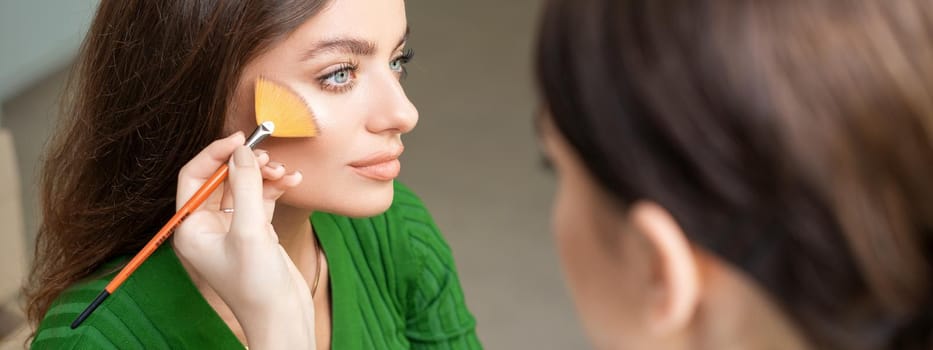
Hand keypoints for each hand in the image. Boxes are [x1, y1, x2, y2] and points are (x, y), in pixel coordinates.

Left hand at [172, 132, 314, 348]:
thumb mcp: (250, 231)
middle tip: (268, 155)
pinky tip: (292, 182)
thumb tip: (242, 151)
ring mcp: (231, 229)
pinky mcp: (254, 233)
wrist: (282, 317)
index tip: (240, 139)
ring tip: (284, 172)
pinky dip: (275, 188)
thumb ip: (246, 186)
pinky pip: (260, 199)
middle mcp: (207, 227)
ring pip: (244, 186)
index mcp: (191, 229)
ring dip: (264, 175)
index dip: (215, 154)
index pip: (194, 177)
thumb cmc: (257, 285)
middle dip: (245, 165)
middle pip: (221, 179)